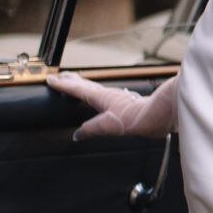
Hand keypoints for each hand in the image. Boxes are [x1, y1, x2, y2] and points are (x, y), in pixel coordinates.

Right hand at [49, 71, 178, 139]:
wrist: (161, 114)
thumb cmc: (138, 116)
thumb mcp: (107, 125)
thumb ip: (91, 129)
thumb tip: (77, 135)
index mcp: (101, 97)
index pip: (77, 89)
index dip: (63, 85)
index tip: (51, 80)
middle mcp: (108, 94)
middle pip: (86, 85)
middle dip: (73, 81)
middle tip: (62, 77)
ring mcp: (118, 98)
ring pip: (96, 89)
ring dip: (85, 86)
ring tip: (78, 85)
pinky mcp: (127, 104)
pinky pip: (106, 96)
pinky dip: (98, 94)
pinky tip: (102, 100)